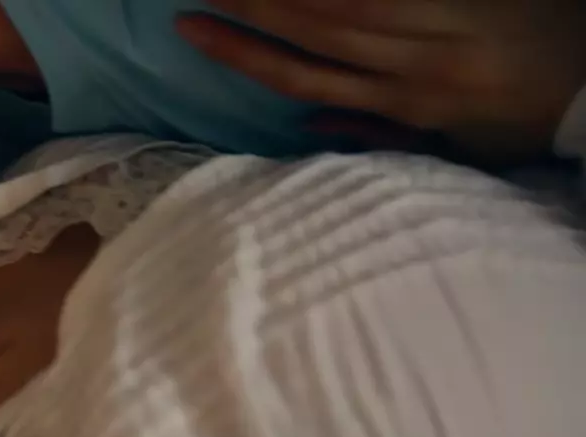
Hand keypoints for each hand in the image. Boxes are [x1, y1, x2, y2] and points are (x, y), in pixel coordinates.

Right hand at [176, 0, 585, 165]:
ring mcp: (438, 20)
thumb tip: (305, 121)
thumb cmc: (517, 126)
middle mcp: (410, 63)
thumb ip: (376, 134)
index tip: (190, 25)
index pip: (300, 75)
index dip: (240, 51)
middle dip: (247, 2)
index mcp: (400, 107)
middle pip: (311, 27)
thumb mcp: (449, 150)